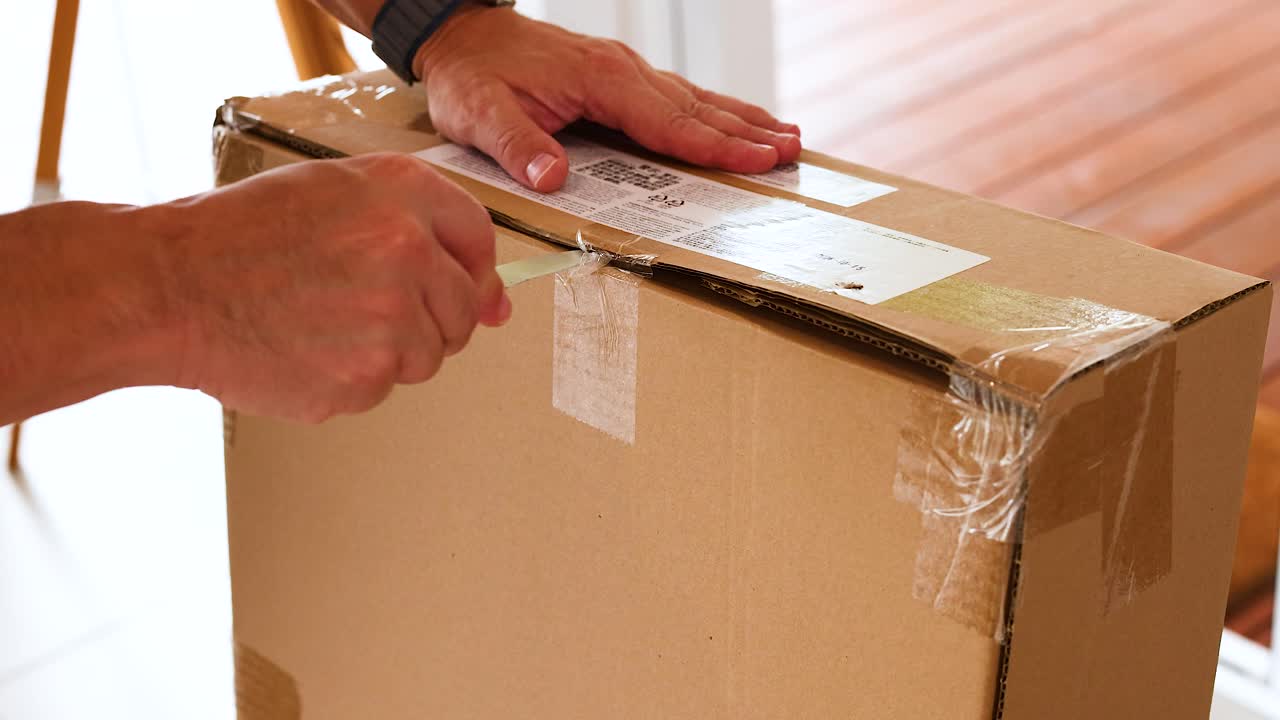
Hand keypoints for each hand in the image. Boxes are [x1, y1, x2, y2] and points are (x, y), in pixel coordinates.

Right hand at [155, 153, 507, 421]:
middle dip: (428, 316)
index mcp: (403, 194)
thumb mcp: (334, 194)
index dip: (469, 268)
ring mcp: (389, 322)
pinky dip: (351, 377)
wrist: (171, 288)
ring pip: (428, 356)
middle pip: (464, 310)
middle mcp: (408, 253)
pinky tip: (306, 347)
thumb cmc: (243, 236)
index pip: (479, 239)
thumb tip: (498, 305)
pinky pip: (384, 387)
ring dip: (390, 350)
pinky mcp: (364, 380)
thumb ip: (422, 229)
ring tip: (324, 320)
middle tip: (363, 305)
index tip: (455, 283)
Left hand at [415, 6, 801, 191]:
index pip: (667, 121)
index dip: (713, 146)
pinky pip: (679, 96)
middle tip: (791, 155)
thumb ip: (517, 145)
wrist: (461, 35)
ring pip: (696, 99)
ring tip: (789, 138)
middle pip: (696, 108)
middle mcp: (622, 71)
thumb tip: (552, 177)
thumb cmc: (472, 76)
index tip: (756, 162)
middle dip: (746, 134)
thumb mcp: (480, 113)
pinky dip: (716, 110)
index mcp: (599, 80)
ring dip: (743, 120)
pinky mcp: (620, 77)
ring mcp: (625, 71)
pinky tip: (739, 120)